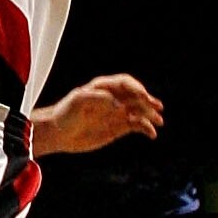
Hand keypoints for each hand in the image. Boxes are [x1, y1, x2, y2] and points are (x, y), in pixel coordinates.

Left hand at [36, 74, 163, 155]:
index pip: (125, 83)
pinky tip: (151, 134)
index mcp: (103, 87)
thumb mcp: (77, 102)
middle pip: (135, 96)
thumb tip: (118, 104)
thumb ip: (97, 98)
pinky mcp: (117, 127)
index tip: (143, 96)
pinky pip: (136, 125)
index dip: (135, 88)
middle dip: (147, 100)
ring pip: (139, 111)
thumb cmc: (65, 113)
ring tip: (159, 122)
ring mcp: (116, 113)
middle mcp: (112, 98)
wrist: (58, 133)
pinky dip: (145, 128)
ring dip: (150, 115)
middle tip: (156, 108)